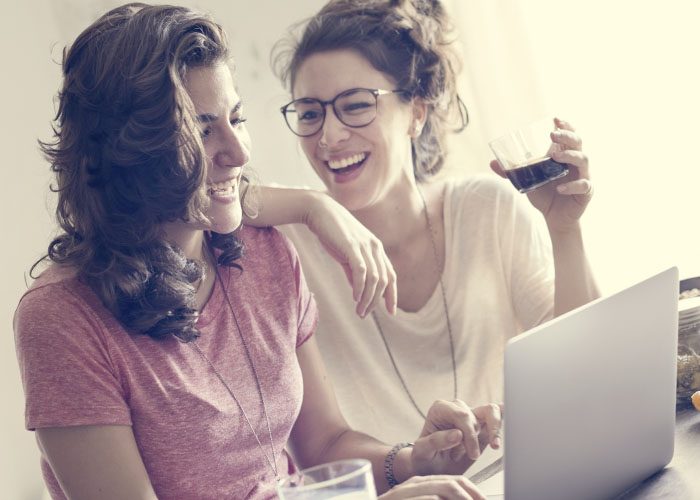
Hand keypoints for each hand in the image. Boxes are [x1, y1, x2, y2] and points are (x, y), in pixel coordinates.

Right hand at [305, 193, 396, 316]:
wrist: (319, 211)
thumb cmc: (331, 232)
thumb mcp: (346, 253)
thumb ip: (353, 271)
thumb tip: (359, 290)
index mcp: (376, 248)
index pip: (391, 275)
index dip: (392, 295)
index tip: (391, 311)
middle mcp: (375, 247)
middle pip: (383, 281)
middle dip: (375, 302)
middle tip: (363, 314)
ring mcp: (364, 246)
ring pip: (374, 279)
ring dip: (367, 299)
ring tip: (359, 311)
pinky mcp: (352, 246)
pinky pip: (361, 272)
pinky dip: (360, 287)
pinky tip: (355, 298)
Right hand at [379, 475, 485, 499]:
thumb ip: (436, 498)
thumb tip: (464, 499)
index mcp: (422, 483)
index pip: (454, 481)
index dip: (473, 491)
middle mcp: (415, 483)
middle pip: (451, 483)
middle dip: (471, 494)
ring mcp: (405, 492)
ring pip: (440, 488)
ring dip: (460, 496)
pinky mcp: (398, 498)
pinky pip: (424, 498)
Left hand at [410, 400, 502, 476]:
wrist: (431, 467)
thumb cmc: (424, 457)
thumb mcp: (422, 451)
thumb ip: (436, 441)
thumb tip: (457, 434)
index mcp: (440, 409)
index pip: (461, 414)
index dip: (469, 434)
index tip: (470, 453)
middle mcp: (456, 408)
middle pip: (475, 413)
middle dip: (476, 437)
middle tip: (473, 455)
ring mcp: (470, 416)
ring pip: (490, 411)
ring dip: (494, 430)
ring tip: (495, 446)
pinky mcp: (482, 425)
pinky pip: (497, 415)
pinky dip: (503, 419)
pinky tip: (507, 424)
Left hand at [490, 117, 591, 231]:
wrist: (555, 217)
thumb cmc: (544, 195)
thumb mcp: (527, 181)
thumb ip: (513, 172)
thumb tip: (491, 163)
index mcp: (564, 156)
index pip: (569, 136)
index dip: (565, 126)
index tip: (555, 119)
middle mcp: (575, 163)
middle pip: (578, 142)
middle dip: (567, 135)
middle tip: (553, 135)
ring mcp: (583, 175)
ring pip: (584, 159)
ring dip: (570, 155)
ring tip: (556, 157)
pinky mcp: (586, 191)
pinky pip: (583, 185)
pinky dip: (572, 185)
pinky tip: (559, 188)